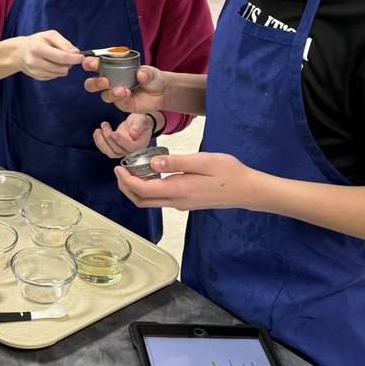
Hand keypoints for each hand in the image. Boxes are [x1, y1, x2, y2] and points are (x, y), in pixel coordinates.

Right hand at [14, 30, 82, 80]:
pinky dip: (57, 70)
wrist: (19, 52)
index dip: (75, 58)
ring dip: (64, 67)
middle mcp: (35, 62)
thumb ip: (64, 43)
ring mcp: (35, 72)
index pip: (62, 57)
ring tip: (58, 59)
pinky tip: (51, 64)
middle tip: (69, 56)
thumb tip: (76, 53)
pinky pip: (55, 76)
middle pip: (62, 68)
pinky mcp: (37, 77)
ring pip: (60, 73)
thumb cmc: (37, 41)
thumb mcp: (49, 35)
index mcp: (37, 48)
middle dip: (70, 63)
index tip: (82, 57)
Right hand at [82, 57, 166, 113]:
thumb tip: (141, 73)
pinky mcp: (121, 102)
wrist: (161, 93)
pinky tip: (127, 93)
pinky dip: (120, 97)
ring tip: (121, 90)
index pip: (96, 64)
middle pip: (92, 83)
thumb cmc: (152, 77)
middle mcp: (110, 80)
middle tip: (104, 81)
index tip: (93, 63)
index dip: (90, 63)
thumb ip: (147, 72)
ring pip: (103, 94)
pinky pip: (116, 101)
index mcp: (112, 67)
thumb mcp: (151, 72)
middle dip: (94, 83)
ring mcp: (114, 93)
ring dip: (109, 92)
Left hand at [93, 114, 153, 158]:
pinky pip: (105, 150)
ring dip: (101, 142)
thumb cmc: (140, 122)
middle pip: (117, 150)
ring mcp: (121, 152)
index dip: (120, 141)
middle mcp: (130, 151)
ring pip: (110, 152)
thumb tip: (133, 133)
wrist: (137, 125)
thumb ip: (138, 126)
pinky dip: (99, 143)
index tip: (113, 133)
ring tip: (97, 130)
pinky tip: (97, 133)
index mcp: (139, 145)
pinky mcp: (114, 149)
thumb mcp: (142, 121)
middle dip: (108, 137)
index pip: (129, 146)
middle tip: (104, 125)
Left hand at [116, 151, 256, 211]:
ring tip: (131, 171)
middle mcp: (176, 201)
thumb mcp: (203, 161)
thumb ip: (176, 162)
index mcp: (178, 190)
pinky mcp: (186, 202)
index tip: (118, 167)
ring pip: (150, 202)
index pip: (142, 190)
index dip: (126, 180)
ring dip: (136, 190)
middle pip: (141, 201)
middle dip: (125, 187)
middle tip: (120, 170)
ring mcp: (181, 204)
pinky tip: (151, 175)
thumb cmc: (228, 173)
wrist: (247, 190)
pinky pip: (160, 199)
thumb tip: (153, 163)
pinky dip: (149, 189)